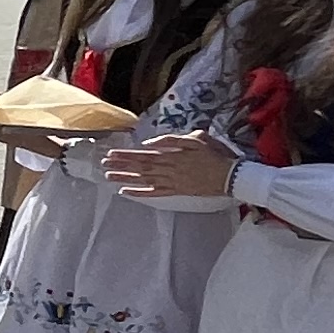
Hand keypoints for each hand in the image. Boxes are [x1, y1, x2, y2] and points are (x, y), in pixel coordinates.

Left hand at [107, 132, 238, 200]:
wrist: (230, 176)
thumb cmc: (215, 155)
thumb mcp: (196, 139)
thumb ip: (172, 140)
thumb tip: (150, 143)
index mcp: (172, 155)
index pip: (144, 154)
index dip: (126, 155)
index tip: (111, 153)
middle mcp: (168, 169)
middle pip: (140, 167)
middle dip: (120, 165)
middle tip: (103, 163)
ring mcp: (171, 182)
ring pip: (143, 180)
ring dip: (125, 178)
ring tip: (108, 176)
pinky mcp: (177, 191)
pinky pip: (155, 193)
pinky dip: (139, 193)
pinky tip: (126, 192)